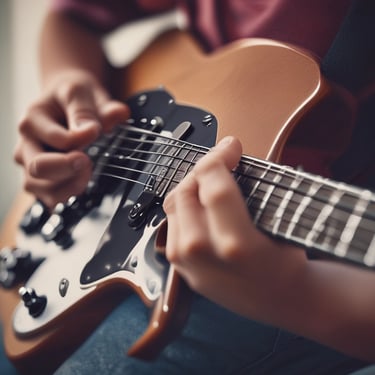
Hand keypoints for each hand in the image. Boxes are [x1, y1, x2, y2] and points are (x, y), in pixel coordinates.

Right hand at [14, 70, 128, 207]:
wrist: (66, 101)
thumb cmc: (71, 96)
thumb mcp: (80, 91)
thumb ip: (92, 107)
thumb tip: (117, 115)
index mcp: (32, 120)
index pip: (54, 139)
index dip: (79, 138)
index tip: (95, 131)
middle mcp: (27, 145)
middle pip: (38, 168)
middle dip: (68, 168)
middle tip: (88, 160)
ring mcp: (33, 165)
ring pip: (40, 188)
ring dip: (69, 186)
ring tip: (88, 171)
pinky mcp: (43, 180)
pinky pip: (50, 197)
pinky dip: (67, 195)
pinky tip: (82, 182)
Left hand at [163, 136, 305, 319]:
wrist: (280, 300)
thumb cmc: (286, 261)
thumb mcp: (280, 220)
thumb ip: (251, 186)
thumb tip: (227, 153)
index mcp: (236, 244)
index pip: (213, 186)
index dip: (219, 157)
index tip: (230, 147)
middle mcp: (204, 255)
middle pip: (186, 192)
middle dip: (203, 169)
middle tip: (221, 162)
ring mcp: (187, 263)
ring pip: (173, 205)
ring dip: (191, 185)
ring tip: (210, 179)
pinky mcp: (180, 267)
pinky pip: (172, 223)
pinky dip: (184, 206)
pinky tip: (200, 201)